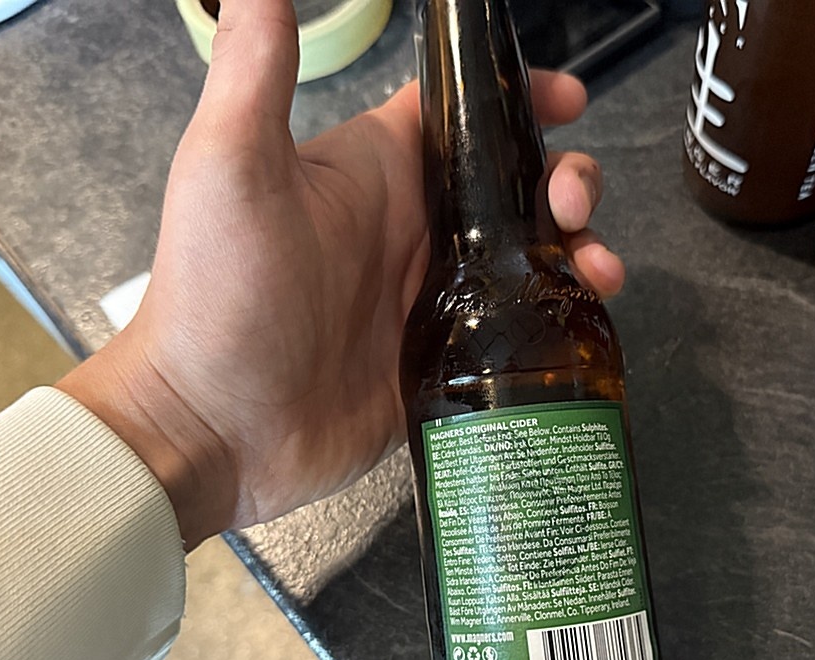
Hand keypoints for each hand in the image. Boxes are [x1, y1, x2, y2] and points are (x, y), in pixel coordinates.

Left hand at [58, 0, 625, 548]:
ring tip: (598, 270)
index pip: (462, 117)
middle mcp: (414, 230)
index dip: (519, 99)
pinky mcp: (449, 362)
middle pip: (517, 186)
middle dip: (567, 180)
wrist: (216, 429)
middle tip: (573, 207)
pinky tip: (584, 320)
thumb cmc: (218, 294)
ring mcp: (436, 300)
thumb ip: (256, 74)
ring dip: (580, 250)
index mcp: (376, 173)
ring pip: (532, 258)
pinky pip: (522, 330)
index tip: (569, 98)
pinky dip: (563, 319)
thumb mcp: (230, 170)